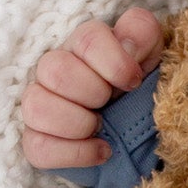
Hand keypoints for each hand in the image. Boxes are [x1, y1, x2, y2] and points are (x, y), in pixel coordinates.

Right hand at [21, 7, 162, 169]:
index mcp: (84, 45)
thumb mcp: (151, 57)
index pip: (87, 38)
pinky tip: (101, 151)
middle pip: (55, 70)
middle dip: (93, 92)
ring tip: (102, 128)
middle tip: (112, 103)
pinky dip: (74, 153)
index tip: (134, 82)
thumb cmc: (139, 89)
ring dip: (78, 122)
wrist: (137, 133)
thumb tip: (127, 43)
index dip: (114, 63)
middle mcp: (55, 69)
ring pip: (35, 106)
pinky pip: (37, 146)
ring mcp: (41, 105)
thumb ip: (142, 34)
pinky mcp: (37, 140)